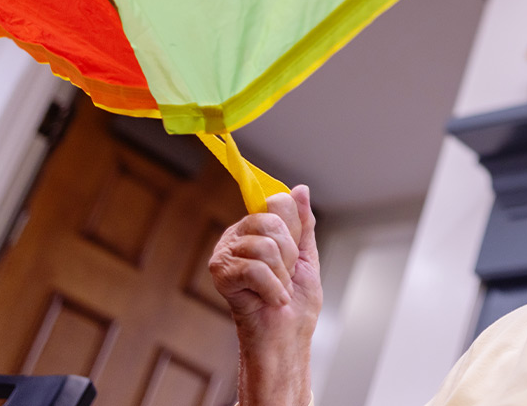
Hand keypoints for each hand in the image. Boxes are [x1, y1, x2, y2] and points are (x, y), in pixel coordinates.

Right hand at [210, 185, 321, 405]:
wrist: (286, 337)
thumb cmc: (295, 302)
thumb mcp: (306, 255)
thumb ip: (303, 223)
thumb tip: (300, 189)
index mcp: (257, 227)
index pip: (278, 202)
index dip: (294, 230)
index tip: (293, 254)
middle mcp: (237, 235)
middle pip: (272, 221)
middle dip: (289, 255)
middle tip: (285, 277)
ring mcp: (225, 253)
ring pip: (266, 246)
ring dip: (281, 276)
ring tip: (277, 290)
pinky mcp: (220, 274)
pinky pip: (255, 269)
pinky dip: (272, 289)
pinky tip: (271, 299)